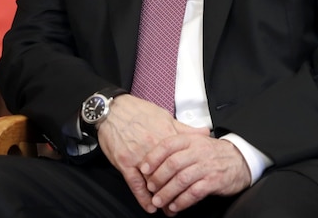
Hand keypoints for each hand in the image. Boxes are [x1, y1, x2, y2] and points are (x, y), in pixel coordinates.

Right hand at [97, 94, 204, 212]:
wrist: (113, 109)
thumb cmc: (138, 112)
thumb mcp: (165, 116)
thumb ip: (185, 128)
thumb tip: (205, 133)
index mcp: (167, 135)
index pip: (182, 160)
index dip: (190, 175)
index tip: (196, 186)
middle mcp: (154, 146)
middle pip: (169, 174)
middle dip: (176, 190)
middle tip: (182, 204)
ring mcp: (139, 155)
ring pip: (153, 181)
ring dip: (161, 198)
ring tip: (169, 209)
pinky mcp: (125, 161)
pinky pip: (135, 183)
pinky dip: (143, 197)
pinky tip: (150, 206)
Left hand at [139, 132, 250, 215]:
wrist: (241, 160)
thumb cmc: (214, 153)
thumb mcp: (197, 142)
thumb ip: (178, 146)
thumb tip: (153, 156)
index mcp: (191, 140)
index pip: (168, 145)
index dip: (153, 157)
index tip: (143, 169)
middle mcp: (198, 151)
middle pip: (173, 164)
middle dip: (158, 178)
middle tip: (150, 188)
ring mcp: (207, 166)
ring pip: (182, 179)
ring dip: (167, 192)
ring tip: (158, 201)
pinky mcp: (214, 181)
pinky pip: (195, 192)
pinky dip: (182, 201)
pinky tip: (175, 206)